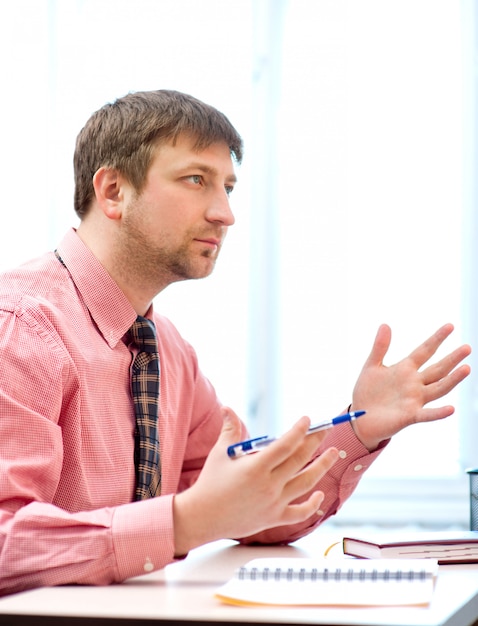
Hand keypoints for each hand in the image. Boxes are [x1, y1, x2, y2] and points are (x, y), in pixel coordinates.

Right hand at [173, 408, 338, 555]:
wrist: (202, 518)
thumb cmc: (210, 483)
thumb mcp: (220, 454)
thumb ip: (229, 429)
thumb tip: (228, 408)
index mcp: (255, 467)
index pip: (285, 445)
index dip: (299, 431)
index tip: (307, 419)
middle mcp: (268, 485)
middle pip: (299, 460)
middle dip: (315, 442)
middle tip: (326, 428)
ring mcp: (273, 503)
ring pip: (306, 483)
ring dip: (322, 466)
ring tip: (334, 452)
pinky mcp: (274, 518)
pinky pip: (299, 513)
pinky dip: (312, 505)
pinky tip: (320, 493)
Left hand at [350, 323, 470, 450]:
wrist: (359, 417)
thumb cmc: (367, 391)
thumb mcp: (372, 366)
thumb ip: (380, 347)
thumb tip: (385, 324)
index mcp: (405, 369)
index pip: (424, 351)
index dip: (436, 339)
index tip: (450, 326)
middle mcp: (414, 384)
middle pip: (437, 369)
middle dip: (452, 359)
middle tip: (467, 347)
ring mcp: (414, 400)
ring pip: (438, 388)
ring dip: (452, 380)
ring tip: (466, 368)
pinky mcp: (410, 416)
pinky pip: (427, 414)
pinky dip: (438, 412)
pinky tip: (451, 409)